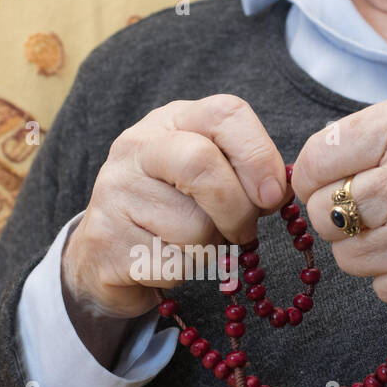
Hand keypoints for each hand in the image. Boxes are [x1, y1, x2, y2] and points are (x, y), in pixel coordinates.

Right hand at [62, 95, 288, 359]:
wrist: (108, 255)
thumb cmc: (174, 211)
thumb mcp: (208, 178)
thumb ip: (244, 173)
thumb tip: (278, 190)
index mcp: (171, 121)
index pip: (225, 114)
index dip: (258, 155)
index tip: (273, 197)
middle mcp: (137, 147)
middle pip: (202, 165)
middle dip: (236, 208)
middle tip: (243, 231)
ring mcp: (116, 193)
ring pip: (192, 227)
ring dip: (210, 249)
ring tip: (193, 245)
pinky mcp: (108, 240)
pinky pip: (172, 263)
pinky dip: (185, 272)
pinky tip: (167, 261)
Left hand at [291, 94, 386, 311]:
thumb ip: (364, 138)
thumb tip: (306, 172)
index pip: (315, 160)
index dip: (314, 174)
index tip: (328, 179)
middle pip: (320, 213)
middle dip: (336, 212)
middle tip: (372, 206)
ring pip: (345, 256)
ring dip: (365, 246)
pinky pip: (379, 288)